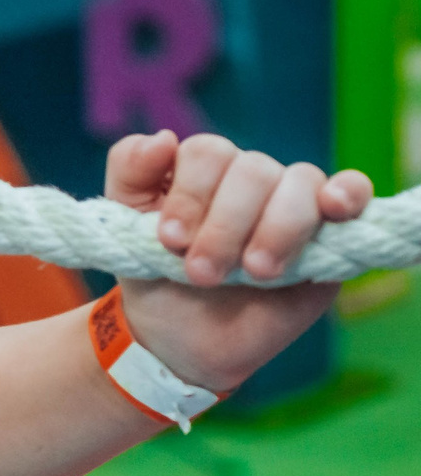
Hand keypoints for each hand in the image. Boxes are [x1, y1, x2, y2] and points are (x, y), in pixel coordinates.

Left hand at [107, 130, 373, 391]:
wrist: (181, 338)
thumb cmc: (154, 275)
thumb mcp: (123, 225)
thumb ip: (129, 172)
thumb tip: (162, 137)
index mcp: (202, 170)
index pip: (208, 153)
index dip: (190, 194)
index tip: (170, 240)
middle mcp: (250, 179)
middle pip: (253, 169)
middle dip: (225, 225)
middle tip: (202, 273)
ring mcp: (292, 202)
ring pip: (299, 182)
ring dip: (277, 226)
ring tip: (255, 272)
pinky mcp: (331, 233)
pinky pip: (352, 192)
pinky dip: (349, 192)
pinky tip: (334, 206)